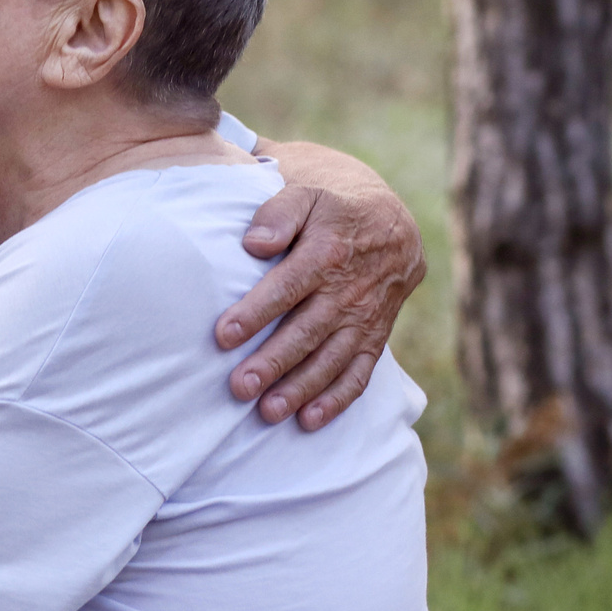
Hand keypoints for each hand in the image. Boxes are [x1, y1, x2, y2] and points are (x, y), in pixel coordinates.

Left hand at [214, 150, 425, 429]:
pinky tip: (309, 420)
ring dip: (302, 387)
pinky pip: (361, 370)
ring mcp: (368, 314)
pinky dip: (338, 398)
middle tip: (239, 387)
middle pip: (310, 329)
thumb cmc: (327, 202)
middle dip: (275, 361)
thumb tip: (254, 244)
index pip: (289, 285)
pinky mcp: (377, 333)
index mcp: (331, 248)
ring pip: (334, 357)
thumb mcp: (305, 190)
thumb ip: (277, 213)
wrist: (388, 214)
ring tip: (268, 412)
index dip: (257, 311)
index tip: (224, 335)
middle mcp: (353, 286)